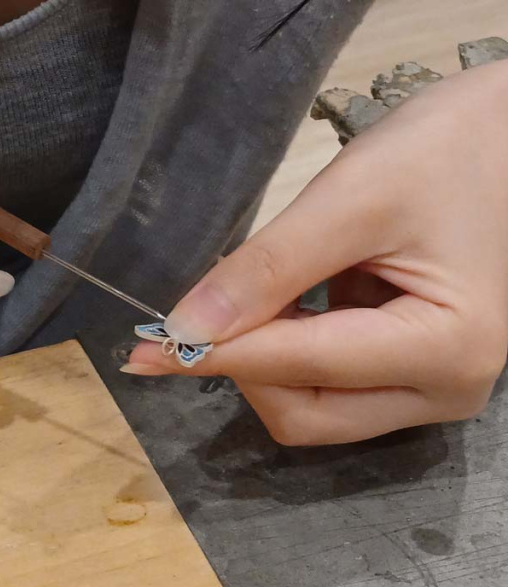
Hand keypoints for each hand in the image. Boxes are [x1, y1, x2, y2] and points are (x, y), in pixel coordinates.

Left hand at [124, 60, 507, 444]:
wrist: (502, 141)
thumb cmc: (441, 154)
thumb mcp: (349, 201)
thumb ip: (265, 270)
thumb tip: (182, 329)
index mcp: (447, 348)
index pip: (298, 369)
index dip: (215, 355)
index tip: (144, 349)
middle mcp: (445, 391)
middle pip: (303, 415)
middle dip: (245, 365)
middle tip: (213, 304)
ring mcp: (429, 392)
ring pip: (309, 411)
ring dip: (264, 359)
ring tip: (270, 288)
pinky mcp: (410, 380)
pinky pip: (323, 389)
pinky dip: (286, 352)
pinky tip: (293, 300)